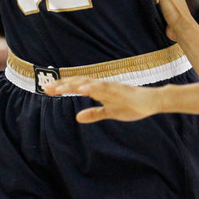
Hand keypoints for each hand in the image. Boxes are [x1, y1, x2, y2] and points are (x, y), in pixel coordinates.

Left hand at [42, 77, 161, 122]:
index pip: (77, 86)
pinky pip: (105, 88)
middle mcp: (103, 86)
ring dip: (74, 84)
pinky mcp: (121, 90)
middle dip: (63, 85)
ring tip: (60, 88)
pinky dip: (93, 87)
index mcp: (99, 90)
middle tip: (46, 87)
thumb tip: (77, 117)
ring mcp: (111, 87)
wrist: (152, 102)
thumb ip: (94, 114)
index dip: (63, 87)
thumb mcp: (110, 112)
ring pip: (89, 83)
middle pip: (79, 82)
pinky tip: (83, 88)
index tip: (47, 89)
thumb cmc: (132, 105)